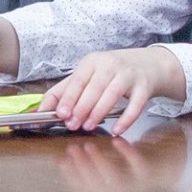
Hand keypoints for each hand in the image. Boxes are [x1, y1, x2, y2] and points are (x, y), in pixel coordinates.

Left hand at [42, 46, 185, 136]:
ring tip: (88, 126)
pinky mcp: (144, 86)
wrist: (148, 64)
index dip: (68, 98)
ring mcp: (129, 75)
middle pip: (93, 88)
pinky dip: (125, 119)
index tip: (60, 114)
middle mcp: (110, 64)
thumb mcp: (89, 74)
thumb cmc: (112, 72)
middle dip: (81, 108)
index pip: (77, 80)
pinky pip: (136, 105)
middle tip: (72, 125)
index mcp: (91, 61)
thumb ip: (66, 90)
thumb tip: (43, 109)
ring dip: (98, 113)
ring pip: (112, 94)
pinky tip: (116, 130)